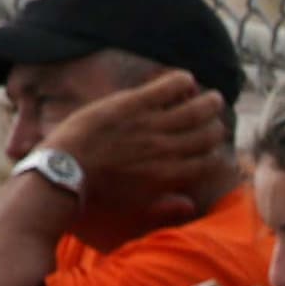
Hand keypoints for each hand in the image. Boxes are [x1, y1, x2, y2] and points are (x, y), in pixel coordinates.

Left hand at [47, 70, 229, 225]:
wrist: (66, 170)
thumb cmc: (98, 192)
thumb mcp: (136, 205)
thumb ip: (165, 205)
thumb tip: (190, 205)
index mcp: (171, 174)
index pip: (211, 162)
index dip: (218, 152)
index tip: (214, 147)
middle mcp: (168, 150)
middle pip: (209, 135)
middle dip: (217, 127)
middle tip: (214, 120)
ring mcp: (152, 125)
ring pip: (196, 110)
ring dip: (209, 102)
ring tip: (214, 98)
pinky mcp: (133, 104)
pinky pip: (169, 88)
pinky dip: (182, 81)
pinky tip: (186, 79)